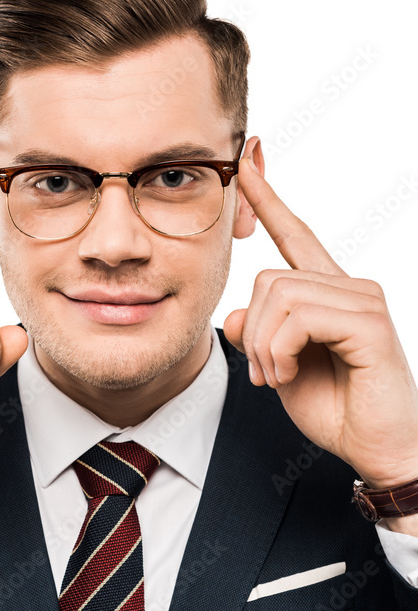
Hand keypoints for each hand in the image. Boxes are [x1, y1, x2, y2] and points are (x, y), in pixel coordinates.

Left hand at [223, 157, 417, 490]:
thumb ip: (257, 336)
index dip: (267, 199)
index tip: (245, 162)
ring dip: (263, 347)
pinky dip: (278, 352)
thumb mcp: (279, 369)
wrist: (377, 448)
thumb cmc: (337, 410)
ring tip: (275, 377)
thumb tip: (233, 315)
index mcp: (327, 293)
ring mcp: (362, 300)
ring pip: (279, 295)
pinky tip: (286, 375)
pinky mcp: (369, 322)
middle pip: (267, 277)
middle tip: (262, 373)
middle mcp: (348, 286)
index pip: (295, 235)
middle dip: (250, 332)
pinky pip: (298, 317)